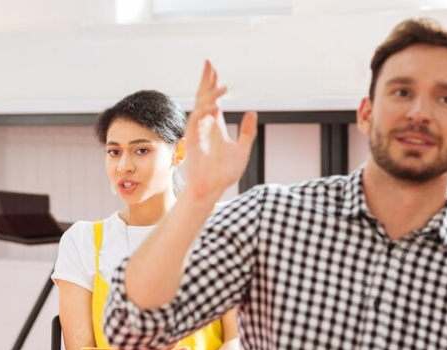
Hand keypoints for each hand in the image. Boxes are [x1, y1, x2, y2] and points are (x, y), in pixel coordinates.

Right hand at [184, 60, 257, 200]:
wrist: (211, 189)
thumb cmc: (223, 173)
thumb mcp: (242, 149)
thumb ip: (247, 131)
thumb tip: (252, 112)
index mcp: (215, 125)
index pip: (212, 99)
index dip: (213, 82)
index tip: (214, 67)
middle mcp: (205, 125)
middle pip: (203, 96)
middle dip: (206, 80)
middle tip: (209, 63)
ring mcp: (198, 132)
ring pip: (200, 106)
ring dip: (210, 95)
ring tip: (223, 87)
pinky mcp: (193, 141)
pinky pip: (196, 122)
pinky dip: (205, 112)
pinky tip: (215, 106)